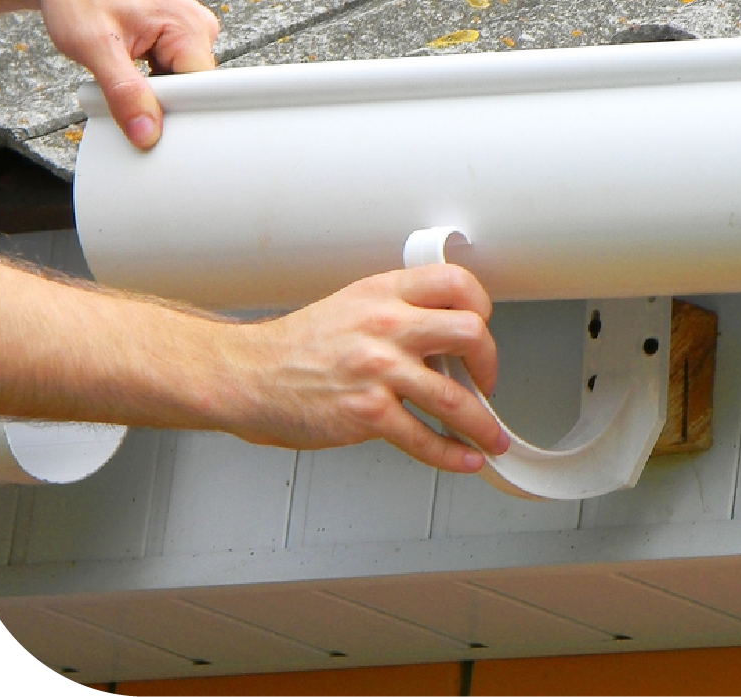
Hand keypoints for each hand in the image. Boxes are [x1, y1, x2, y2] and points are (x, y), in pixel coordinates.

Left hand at [34, 0, 218, 149]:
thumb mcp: (94, 47)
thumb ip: (124, 94)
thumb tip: (147, 133)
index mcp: (191, 26)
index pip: (203, 90)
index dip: (172, 109)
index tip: (141, 110)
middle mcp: (198, 27)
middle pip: (193, 90)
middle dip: (157, 98)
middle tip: (119, 81)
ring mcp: (188, 32)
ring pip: (179, 84)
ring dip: (148, 87)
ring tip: (119, 63)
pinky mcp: (175, 37)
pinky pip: (169, 73)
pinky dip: (145, 78)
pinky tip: (125, 62)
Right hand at [216, 264, 506, 472]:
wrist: (250, 376)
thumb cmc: (300, 347)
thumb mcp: (354, 307)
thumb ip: (402, 314)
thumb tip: (449, 341)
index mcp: (384, 293)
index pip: (455, 282)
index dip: (481, 306)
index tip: (484, 328)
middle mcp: (385, 326)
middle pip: (470, 332)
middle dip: (490, 364)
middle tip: (487, 382)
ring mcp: (377, 369)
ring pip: (455, 397)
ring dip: (482, 424)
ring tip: (490, 437)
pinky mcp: (367, 412)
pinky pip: (423, 438)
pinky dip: (451, 455)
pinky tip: (462, 458)